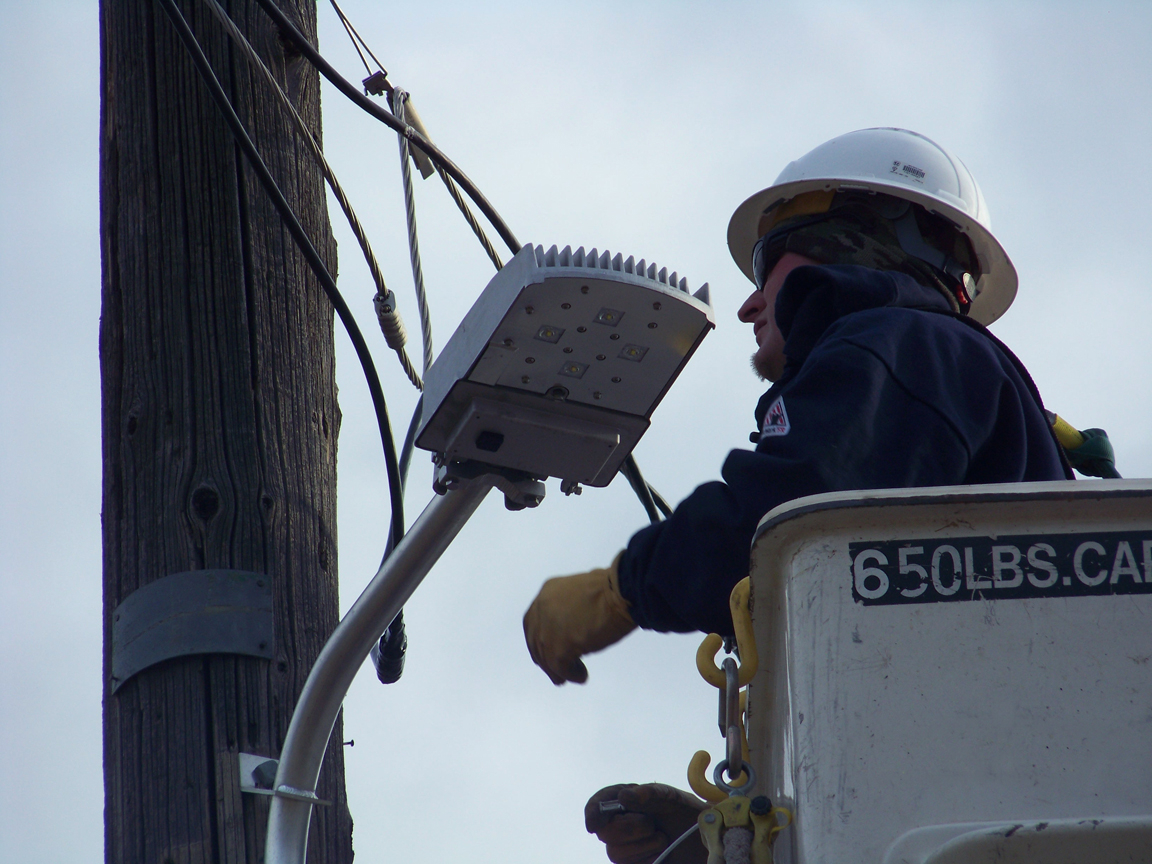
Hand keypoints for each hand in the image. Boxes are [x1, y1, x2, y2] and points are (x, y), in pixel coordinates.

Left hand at [523, 556, 634, 684]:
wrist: (621, 592)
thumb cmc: (612, 590)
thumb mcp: (580, 592)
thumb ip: (569, 608)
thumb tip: (572, 626)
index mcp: (548, 593)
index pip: (533, 621)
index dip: (538, 639)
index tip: (545, 652)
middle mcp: (542, 609)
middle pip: (536, 641)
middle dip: (544, 659)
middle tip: (556, 672)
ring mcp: (548, 629)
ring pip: (546, 658)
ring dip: (557, 671)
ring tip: (567, 678)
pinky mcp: (560, 646)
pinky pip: (561, 667)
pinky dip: (571, 674)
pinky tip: (582, 676)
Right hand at [585, 783, 708, 863]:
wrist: (702, 836)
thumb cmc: (683, 811)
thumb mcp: (669, 796)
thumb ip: (649, 793)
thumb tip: (624, 796)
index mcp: (624, 802)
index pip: (598, 805)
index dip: (592, 812)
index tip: (594, 823)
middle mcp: (620, 824)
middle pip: (604, 832)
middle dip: (628, 829)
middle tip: (651, 824)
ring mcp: (627, 847)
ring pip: (615, 853)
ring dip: (642, 845)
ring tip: (661, 837)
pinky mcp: (637, 863)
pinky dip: (648, 859)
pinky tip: (661, 852)